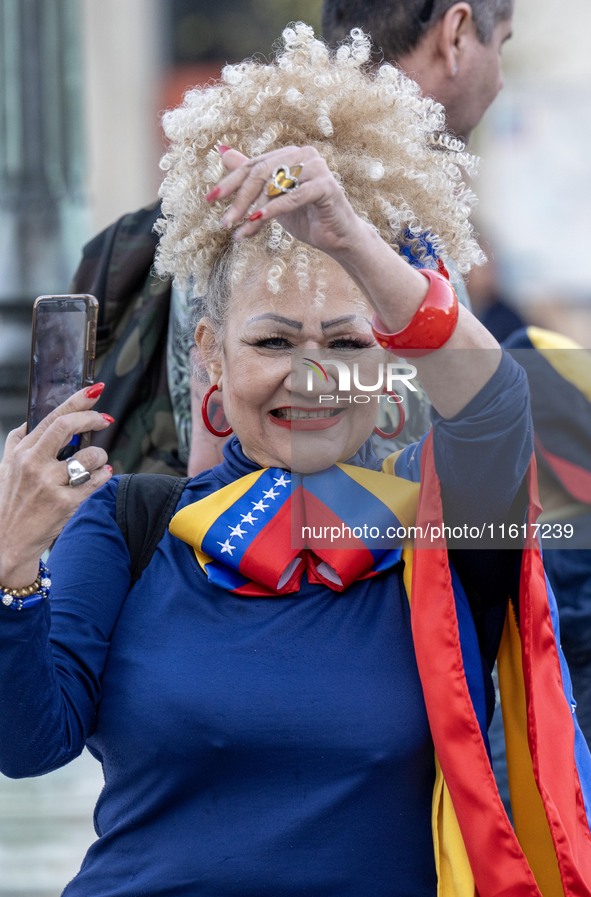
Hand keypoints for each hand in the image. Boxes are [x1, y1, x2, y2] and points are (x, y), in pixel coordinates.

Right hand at [0, 386, 112, 586]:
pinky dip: (104, 476)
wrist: (7, 543)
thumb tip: (28, 423)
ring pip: (90, 457)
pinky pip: (96, 481)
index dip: (77, 401)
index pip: (52, 417)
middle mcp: (34, 465)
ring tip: (97, 463)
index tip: (95, 391)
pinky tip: (101, 476)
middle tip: (105, 419)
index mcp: (22, 452)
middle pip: (68, 427)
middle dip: (92, 418)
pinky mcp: (65, 504)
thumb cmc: (9, 505)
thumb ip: (16, 443)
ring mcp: (50, 485)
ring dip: (101, 456)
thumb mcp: (4, 469)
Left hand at [209, 146, 364, 259]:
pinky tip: (256, 222)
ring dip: (252, 210)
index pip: (253, 165)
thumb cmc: (306, 217)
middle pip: (260, 173)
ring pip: (274, 186)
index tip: (209, 201)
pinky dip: (272, 210)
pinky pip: (292, 197)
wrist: (338, 238)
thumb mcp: (272, 198)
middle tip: (224, 222)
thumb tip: (222, 152)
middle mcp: (303, 154)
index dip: (229, 183)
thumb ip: (251, 176)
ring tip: (239, 231)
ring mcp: (317, 168)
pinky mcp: (326, 186)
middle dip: (238, 199)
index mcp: (290, 154)